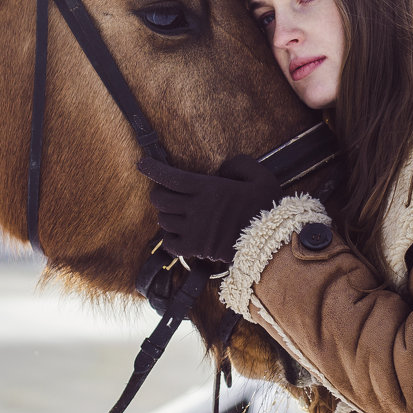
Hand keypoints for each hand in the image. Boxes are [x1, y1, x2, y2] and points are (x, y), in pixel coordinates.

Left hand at [137, 155, 281, 263]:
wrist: (272, 244)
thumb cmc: (267, 208)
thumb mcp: (260, 177)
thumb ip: (239, 165)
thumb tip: (222, 169)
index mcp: (209, 188)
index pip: (170, 176)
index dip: (152, 169)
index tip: (141, 163)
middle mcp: (197, 208)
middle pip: (159, 199)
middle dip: (158, 194)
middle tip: (167, 194)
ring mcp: (194, 230)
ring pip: (163, 220)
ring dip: (166, 215)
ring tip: (177, 214)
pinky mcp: (195, 249)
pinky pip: (169, 243)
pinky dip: (169, 238)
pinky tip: (178, 234)